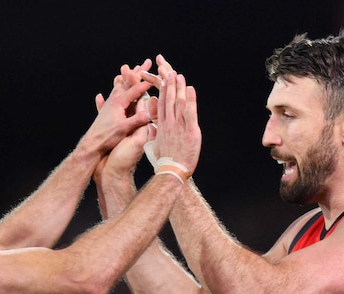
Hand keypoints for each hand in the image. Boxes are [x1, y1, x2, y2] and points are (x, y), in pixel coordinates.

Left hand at [84, 60, 156, 155]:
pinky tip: (112, 87)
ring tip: (130, 70)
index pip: (136, 89)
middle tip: (147, 62)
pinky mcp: (106, 110)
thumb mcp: (124, 129)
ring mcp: (109, 104)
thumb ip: (137, 120)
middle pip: (128, 82)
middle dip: (138, 72)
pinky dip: (115, 89)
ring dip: (127, 78)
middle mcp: (113, 100)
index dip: (147, 83)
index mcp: (119, 102)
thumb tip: (149, 114)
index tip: (157, 77)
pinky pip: (112, 95)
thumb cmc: (107, 137)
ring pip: (119, 86)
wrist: (92, 145)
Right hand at [151, 55, 200, 175]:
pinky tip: (191, 89)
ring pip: (178, 102)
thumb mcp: (154, 145)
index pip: (161, 105)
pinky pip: (190, 112)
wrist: (171, 171)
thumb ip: (153, 133)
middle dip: (169, 85)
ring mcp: (179, 126)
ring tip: (179, 76)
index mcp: (161, 126)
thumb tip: (152, 126)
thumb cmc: (164, 161)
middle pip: (168, 100)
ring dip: (179, 88)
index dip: (163, 91)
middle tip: (169, 72)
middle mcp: (169, 123)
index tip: (163, 81)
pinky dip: (191, 100)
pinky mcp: (190, 130)